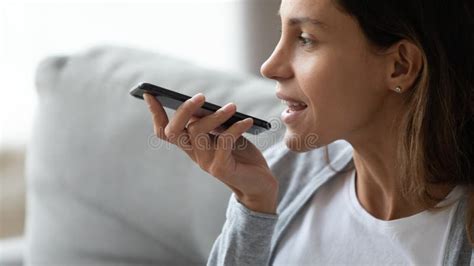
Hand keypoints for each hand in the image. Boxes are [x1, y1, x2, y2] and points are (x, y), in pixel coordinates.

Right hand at [143, 93, 277, 213]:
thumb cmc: (241, 155)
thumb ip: (212, 123)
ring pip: (198, 132)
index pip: (165, 132)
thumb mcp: (224, 134)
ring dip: (215, 116)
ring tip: (233, 107)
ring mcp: (206, 163)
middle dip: (184, 110)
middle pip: (174, 131)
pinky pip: (224, 142)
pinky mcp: (221, 169)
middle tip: (201, 96)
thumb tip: (201, 105)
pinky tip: (247, 121)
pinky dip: (236, 127)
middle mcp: (194, 154)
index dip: (155, 114)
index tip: (149, 93)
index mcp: (191, 145)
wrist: (259, 183)